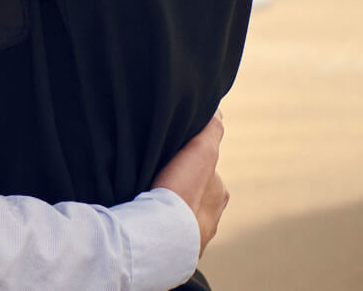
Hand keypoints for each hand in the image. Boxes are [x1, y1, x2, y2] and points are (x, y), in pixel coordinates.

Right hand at [152, 111, 228, 258]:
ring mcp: (193, 238)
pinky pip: (164, 233)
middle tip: (153, 180)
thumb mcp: (201, 152)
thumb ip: (211, 129)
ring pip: (177, 215)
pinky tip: (142, 219)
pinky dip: (157, 226)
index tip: (167, 159)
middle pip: (191, 193)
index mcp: (219, 194)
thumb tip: (217, 108)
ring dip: (165, 209)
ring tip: (143, 198)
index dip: (186, 161)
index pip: (203, 170)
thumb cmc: (182, 193)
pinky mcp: (175, 254)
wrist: (164, 236)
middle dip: (177, 188)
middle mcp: (210, 218)